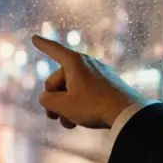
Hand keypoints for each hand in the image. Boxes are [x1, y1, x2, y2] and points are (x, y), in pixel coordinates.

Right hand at [33, 35, 147, 128]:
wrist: (128, 113)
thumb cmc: (93, 106)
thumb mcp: (63, 105)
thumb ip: (47, 100)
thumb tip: (47, 98)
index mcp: (74, 62)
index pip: (54, 50)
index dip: (42, 45)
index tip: (34, 38)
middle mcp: (86, 64)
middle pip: (58, 80)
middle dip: (53, 100)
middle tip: (53, 117)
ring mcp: (98, 74)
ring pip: (71, 90)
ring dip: (65, 107)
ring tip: (68, 124)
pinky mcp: (106, 85)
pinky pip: (85, 93)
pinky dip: (79, 106)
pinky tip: (79, 121)